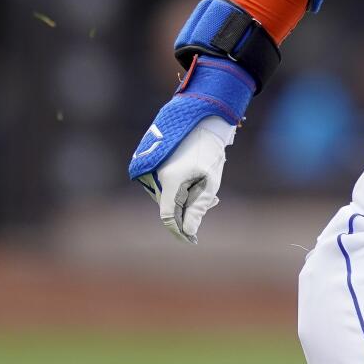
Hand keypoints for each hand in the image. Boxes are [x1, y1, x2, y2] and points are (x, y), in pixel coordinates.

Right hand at [136, 116, 234, 243]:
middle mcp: (154, 177)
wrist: (202, 122)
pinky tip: (194, 178)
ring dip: (185, 197)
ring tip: (205, 184)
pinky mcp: (150, 165)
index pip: (168, 216)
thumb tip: (189, 231)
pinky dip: (179, 187)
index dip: (179, 231)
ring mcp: (150, 170)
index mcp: (169, 181)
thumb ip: (198, 208)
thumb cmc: (209, 152)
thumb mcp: (210, 182)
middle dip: (189, 209)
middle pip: (169, 206)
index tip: (192, 240)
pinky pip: (163, 185)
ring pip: (167, 195)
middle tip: (213, 202)